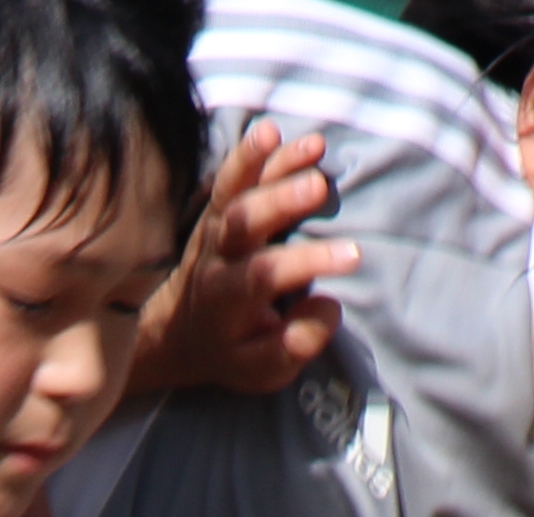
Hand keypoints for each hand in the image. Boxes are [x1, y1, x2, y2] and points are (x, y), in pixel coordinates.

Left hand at [135, 121, 356, 400]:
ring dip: (268, 164)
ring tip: (310, 146)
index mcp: (227, 299)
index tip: (354, 256)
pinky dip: (253, 152)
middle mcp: (216, 257)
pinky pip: (231, 176)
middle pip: (243, 222)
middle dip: (280, 202)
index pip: (266, 275)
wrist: (178, 329)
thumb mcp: (261, 369)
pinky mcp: (217, 207)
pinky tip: (274, 130)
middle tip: (319, 187)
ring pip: (236, 190)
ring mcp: (214, 227)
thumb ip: (294, 346)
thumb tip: (328, 307)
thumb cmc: (232, 349)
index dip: (308, 263)